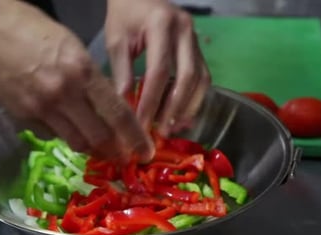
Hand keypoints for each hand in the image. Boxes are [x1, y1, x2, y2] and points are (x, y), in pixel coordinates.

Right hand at [0, 1, 153, 160]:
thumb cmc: (30, 28)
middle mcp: (64, 94)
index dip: (135, 137)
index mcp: (82, 71)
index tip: (145, 152)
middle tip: (122, 155)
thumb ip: (90, 79)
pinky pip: (50, 135)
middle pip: (99, 137)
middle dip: (114, 150)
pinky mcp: (21, 116)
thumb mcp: (72, 46)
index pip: (118, 114)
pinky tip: (63, 124)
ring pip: (76, 142)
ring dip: (91, 147)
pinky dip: (62, 134)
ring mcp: (40, 108)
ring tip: (98, 146)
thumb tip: (104, 108)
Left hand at [105, 0, 210, 135]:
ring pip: (201, 79)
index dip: (151, 101)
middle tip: (161, 132)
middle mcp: (185, 31)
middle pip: (187, 77)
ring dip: (188, 107)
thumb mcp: (117, 41)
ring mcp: (196, 39)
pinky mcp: (198, 48)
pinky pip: (203, 77)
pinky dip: (194, 99)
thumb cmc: (125, 16)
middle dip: (174, 108)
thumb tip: (125, 111)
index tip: (140, 125)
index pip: (159, 71)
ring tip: (172, 127)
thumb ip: (121, 74)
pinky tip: (182, 115)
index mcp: (162, 25)